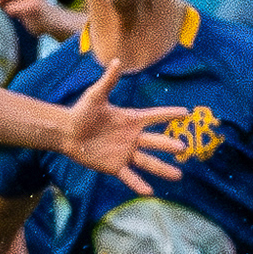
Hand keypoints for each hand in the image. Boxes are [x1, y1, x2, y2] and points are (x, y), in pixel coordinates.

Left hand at [59, 75, 187, 194]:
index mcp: (131, 119)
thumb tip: (116, 61)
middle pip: (155, 142)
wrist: (66, 132)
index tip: (186, 113)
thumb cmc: (81, 112)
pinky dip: (138, 184)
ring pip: (147, 162)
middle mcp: (132, 137)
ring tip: (178, 176)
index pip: (155, 117)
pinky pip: (129, 176)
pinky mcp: (114, 165)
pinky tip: (149, 192)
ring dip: (162, 169)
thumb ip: (108, 81)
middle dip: (170, 145)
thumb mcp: (95, 96)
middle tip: (184, 148)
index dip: (169, 114)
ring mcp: (125, 152)